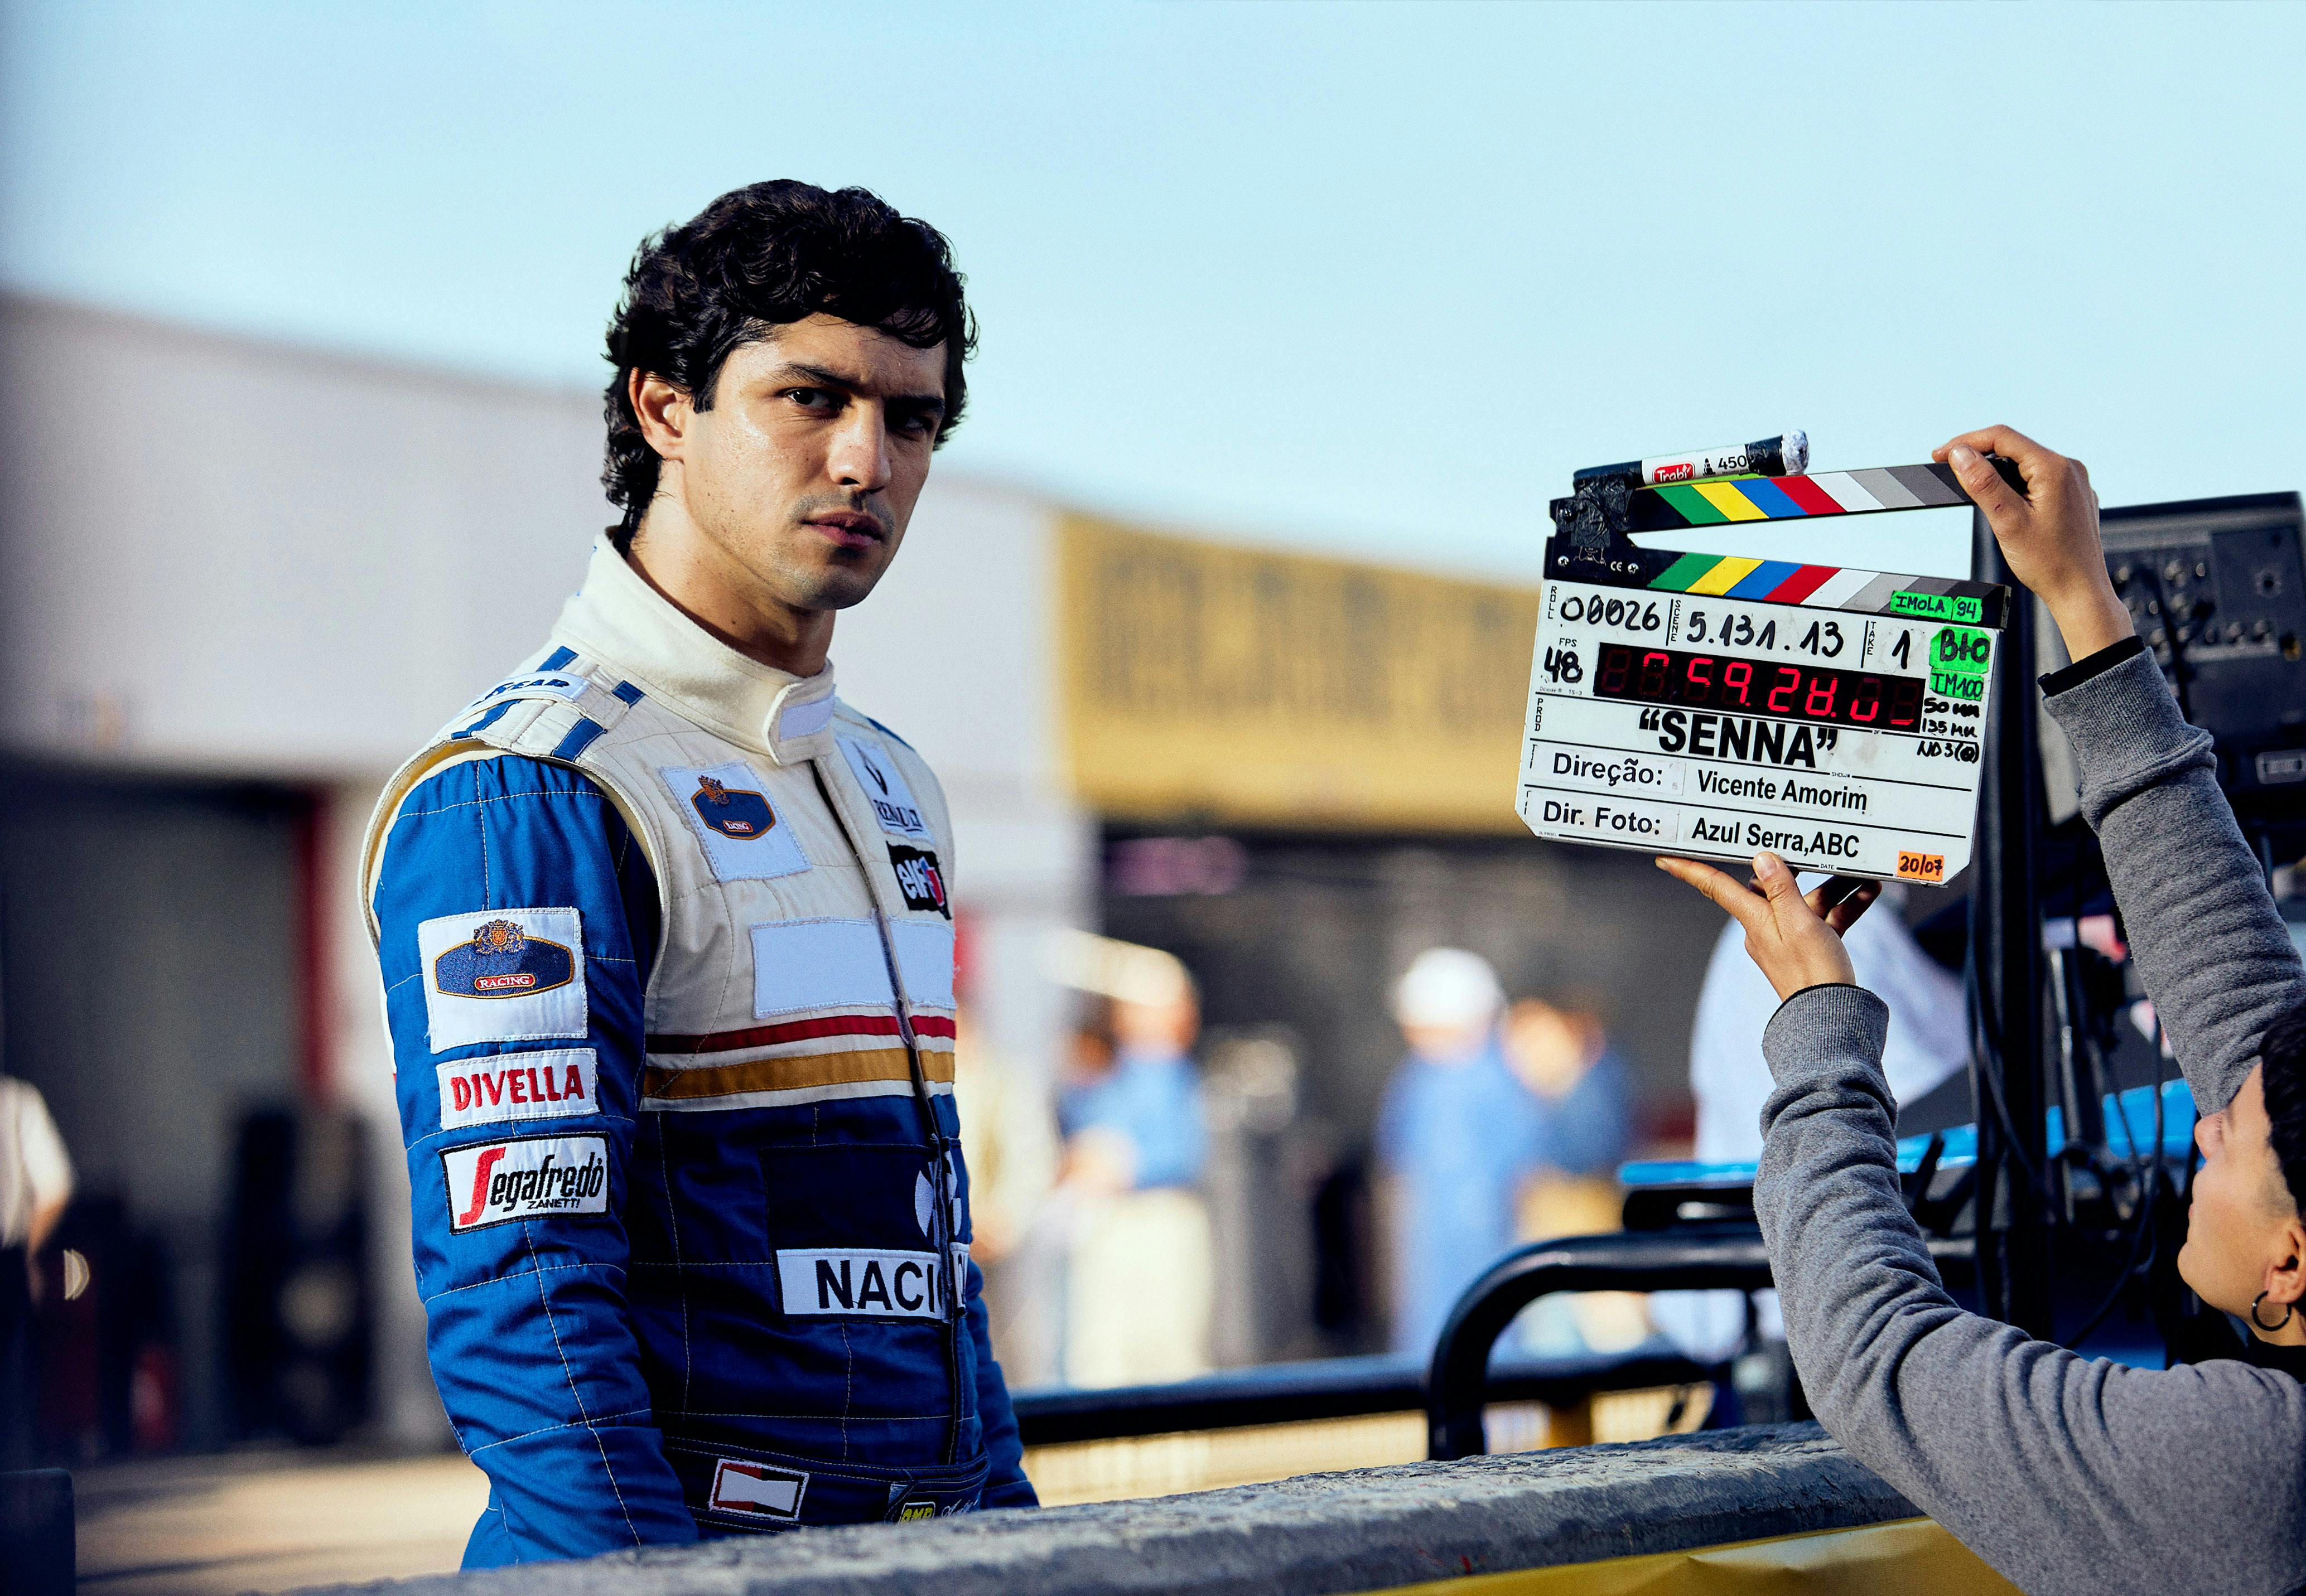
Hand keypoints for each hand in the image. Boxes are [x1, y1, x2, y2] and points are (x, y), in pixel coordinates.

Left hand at [1656, 852, 1879, 1000]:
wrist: (1834, 1017)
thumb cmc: (1812, 971)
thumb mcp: (1798, 922)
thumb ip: (1781, 888)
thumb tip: (1761, 859)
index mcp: (1754, 919)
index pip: (1715, 886)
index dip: (1690, 869)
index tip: (1664, 858)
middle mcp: (1766, 927)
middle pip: (1776, 885)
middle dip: (1801, 866)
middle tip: (1812, 844)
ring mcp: (1790, 937)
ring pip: (1809, 900)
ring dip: (1836, 886)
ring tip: (1862, 872)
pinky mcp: (1813, 947)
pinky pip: (1827, 917)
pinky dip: (1846, 905)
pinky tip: (1870, 891)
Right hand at [1932, 425, 2133, 660]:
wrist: (2080, 592)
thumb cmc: (2050, 563)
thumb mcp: (2007, 521)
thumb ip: (1982, 483)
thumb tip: (1959, 454)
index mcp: (2055, 468)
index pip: (2002, 437)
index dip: (1966, 442)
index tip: (1940, 455)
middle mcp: (2070, 469)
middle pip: (2014, 447)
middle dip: (1979, 455)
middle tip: (1949, 469)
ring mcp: (2074, 482)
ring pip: (2026, 463)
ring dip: (1997, 470)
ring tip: (1973, 487)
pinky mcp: (2073, 497)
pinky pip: (2039, 478)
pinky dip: (2016, 483)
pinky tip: (2004, 502)